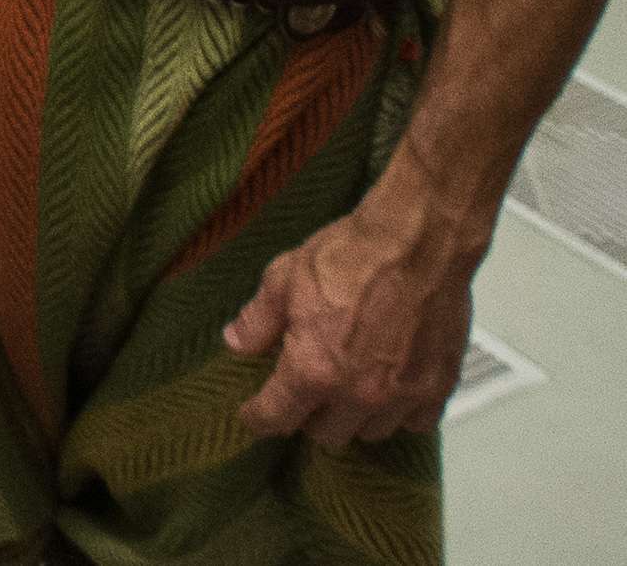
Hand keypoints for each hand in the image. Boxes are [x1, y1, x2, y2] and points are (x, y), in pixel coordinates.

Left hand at [221, 201, 477, 444]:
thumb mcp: (284, 278)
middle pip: (326, 434)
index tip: (253, 416)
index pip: (276, 417)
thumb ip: (258, 319)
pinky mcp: (438, 386)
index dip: (258, 418)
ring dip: (355, 417)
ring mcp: (402, 394)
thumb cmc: (350, 255)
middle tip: (305, 393)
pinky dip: (401, 413)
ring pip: (371, 432)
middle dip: (309, 417)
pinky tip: (390, 389)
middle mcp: (358, 393)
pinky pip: (416, 423)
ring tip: (347, 390)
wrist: (418, 242)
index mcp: (313, 369)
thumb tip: (236, 343)